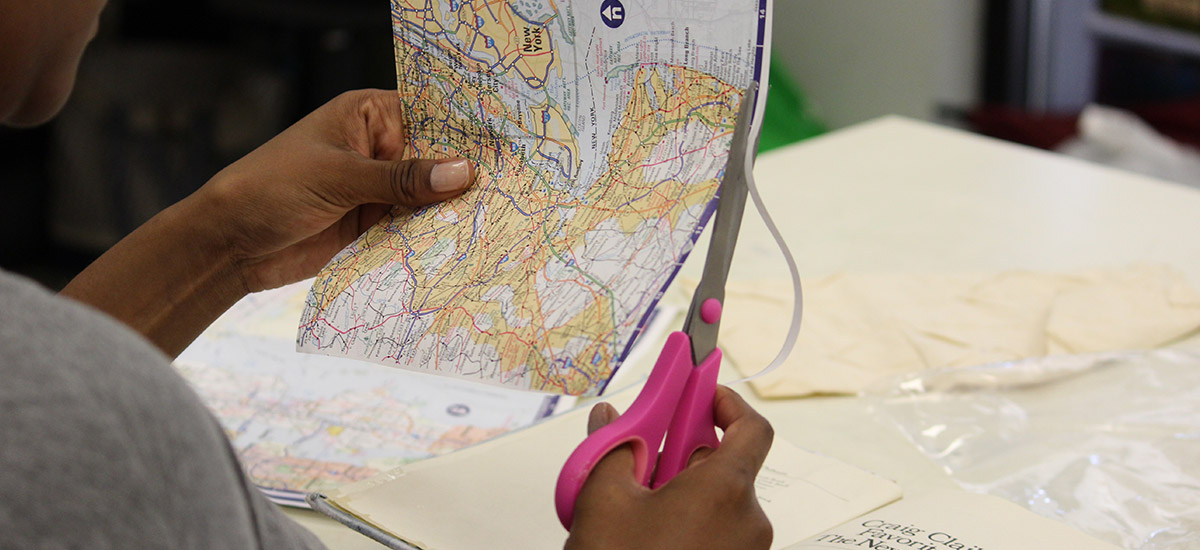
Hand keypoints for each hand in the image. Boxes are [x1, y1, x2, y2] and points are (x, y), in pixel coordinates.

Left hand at [62, 89, 474, 355]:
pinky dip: (435, 238)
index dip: (466, 128)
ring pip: (430, 198)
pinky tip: (469, 245)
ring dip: (455, 211)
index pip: (430, 114)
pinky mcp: (375, 227)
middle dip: (467, 175)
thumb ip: (401, 178)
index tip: (507, 142)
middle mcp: (380, 149)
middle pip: (437, 159)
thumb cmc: (271, 188)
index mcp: (369, 116)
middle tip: (517, 186)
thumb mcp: (339, 177)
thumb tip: (462, 173)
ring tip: (503, 218)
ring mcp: (379, 190)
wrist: (230, 245)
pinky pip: (415, 230)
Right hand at [564, 386, 773, 549]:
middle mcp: (748, 522)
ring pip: (716, 503)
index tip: (697, 395)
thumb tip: (614, 419)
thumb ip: (612, 449)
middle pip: (725, 465)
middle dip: (681, 455)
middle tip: (639, 458)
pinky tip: (645, 536)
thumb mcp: (602, 502)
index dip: (726, 403)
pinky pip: (716, 533)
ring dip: (679, 494)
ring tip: (632, 510)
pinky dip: (686, 523)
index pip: (752, 427)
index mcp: (725, 490)